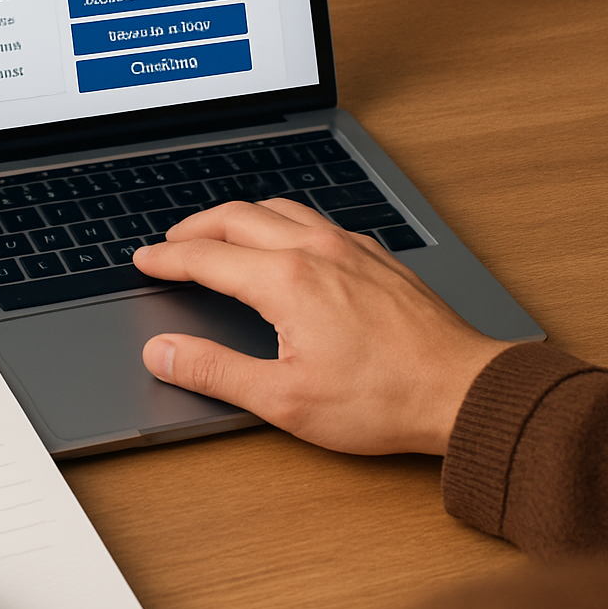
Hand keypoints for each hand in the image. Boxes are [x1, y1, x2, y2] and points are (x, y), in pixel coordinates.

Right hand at [133, 199, 512, 455]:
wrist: (463, 390)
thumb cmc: (381, 399)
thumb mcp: (283, 399)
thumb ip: (214, 371)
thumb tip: (164, 352)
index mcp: (285, 280)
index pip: (206, 256)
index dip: (167, 258)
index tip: (145, 261)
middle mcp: (314, 249)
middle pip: (236, 216)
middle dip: (194, 226)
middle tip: (171, 242)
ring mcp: (348, 246)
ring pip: (277, 208)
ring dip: (237, 216)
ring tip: (218, 232)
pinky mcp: (374, 254)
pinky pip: (314, 218)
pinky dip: (280, 219)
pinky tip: (284, 239)